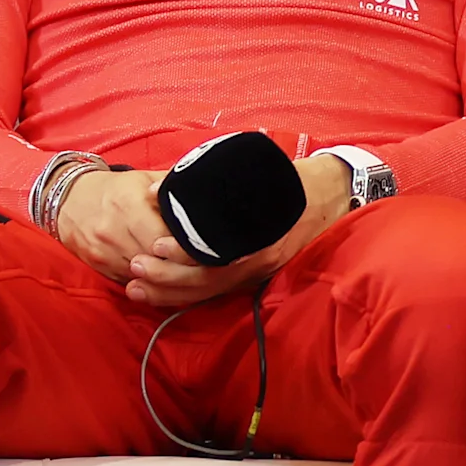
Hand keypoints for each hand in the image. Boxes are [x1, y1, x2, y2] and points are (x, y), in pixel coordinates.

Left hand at [61, 154, 350, 307]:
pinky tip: (162, 294)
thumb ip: (206, 180)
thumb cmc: (285, 178)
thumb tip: (159, 190)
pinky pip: (218, 293)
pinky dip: (188, 296)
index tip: (156, 244)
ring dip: (171, 293)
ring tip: (136, 288)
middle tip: (135, 266)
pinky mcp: (256, 277)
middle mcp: (260, 259)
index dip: (183, 253)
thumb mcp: (249, 170)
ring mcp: (259, 272)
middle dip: (168, 278)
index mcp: (259, 234)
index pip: (216, 253)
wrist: (329, 194)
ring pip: (210, 293)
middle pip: (208, 280)